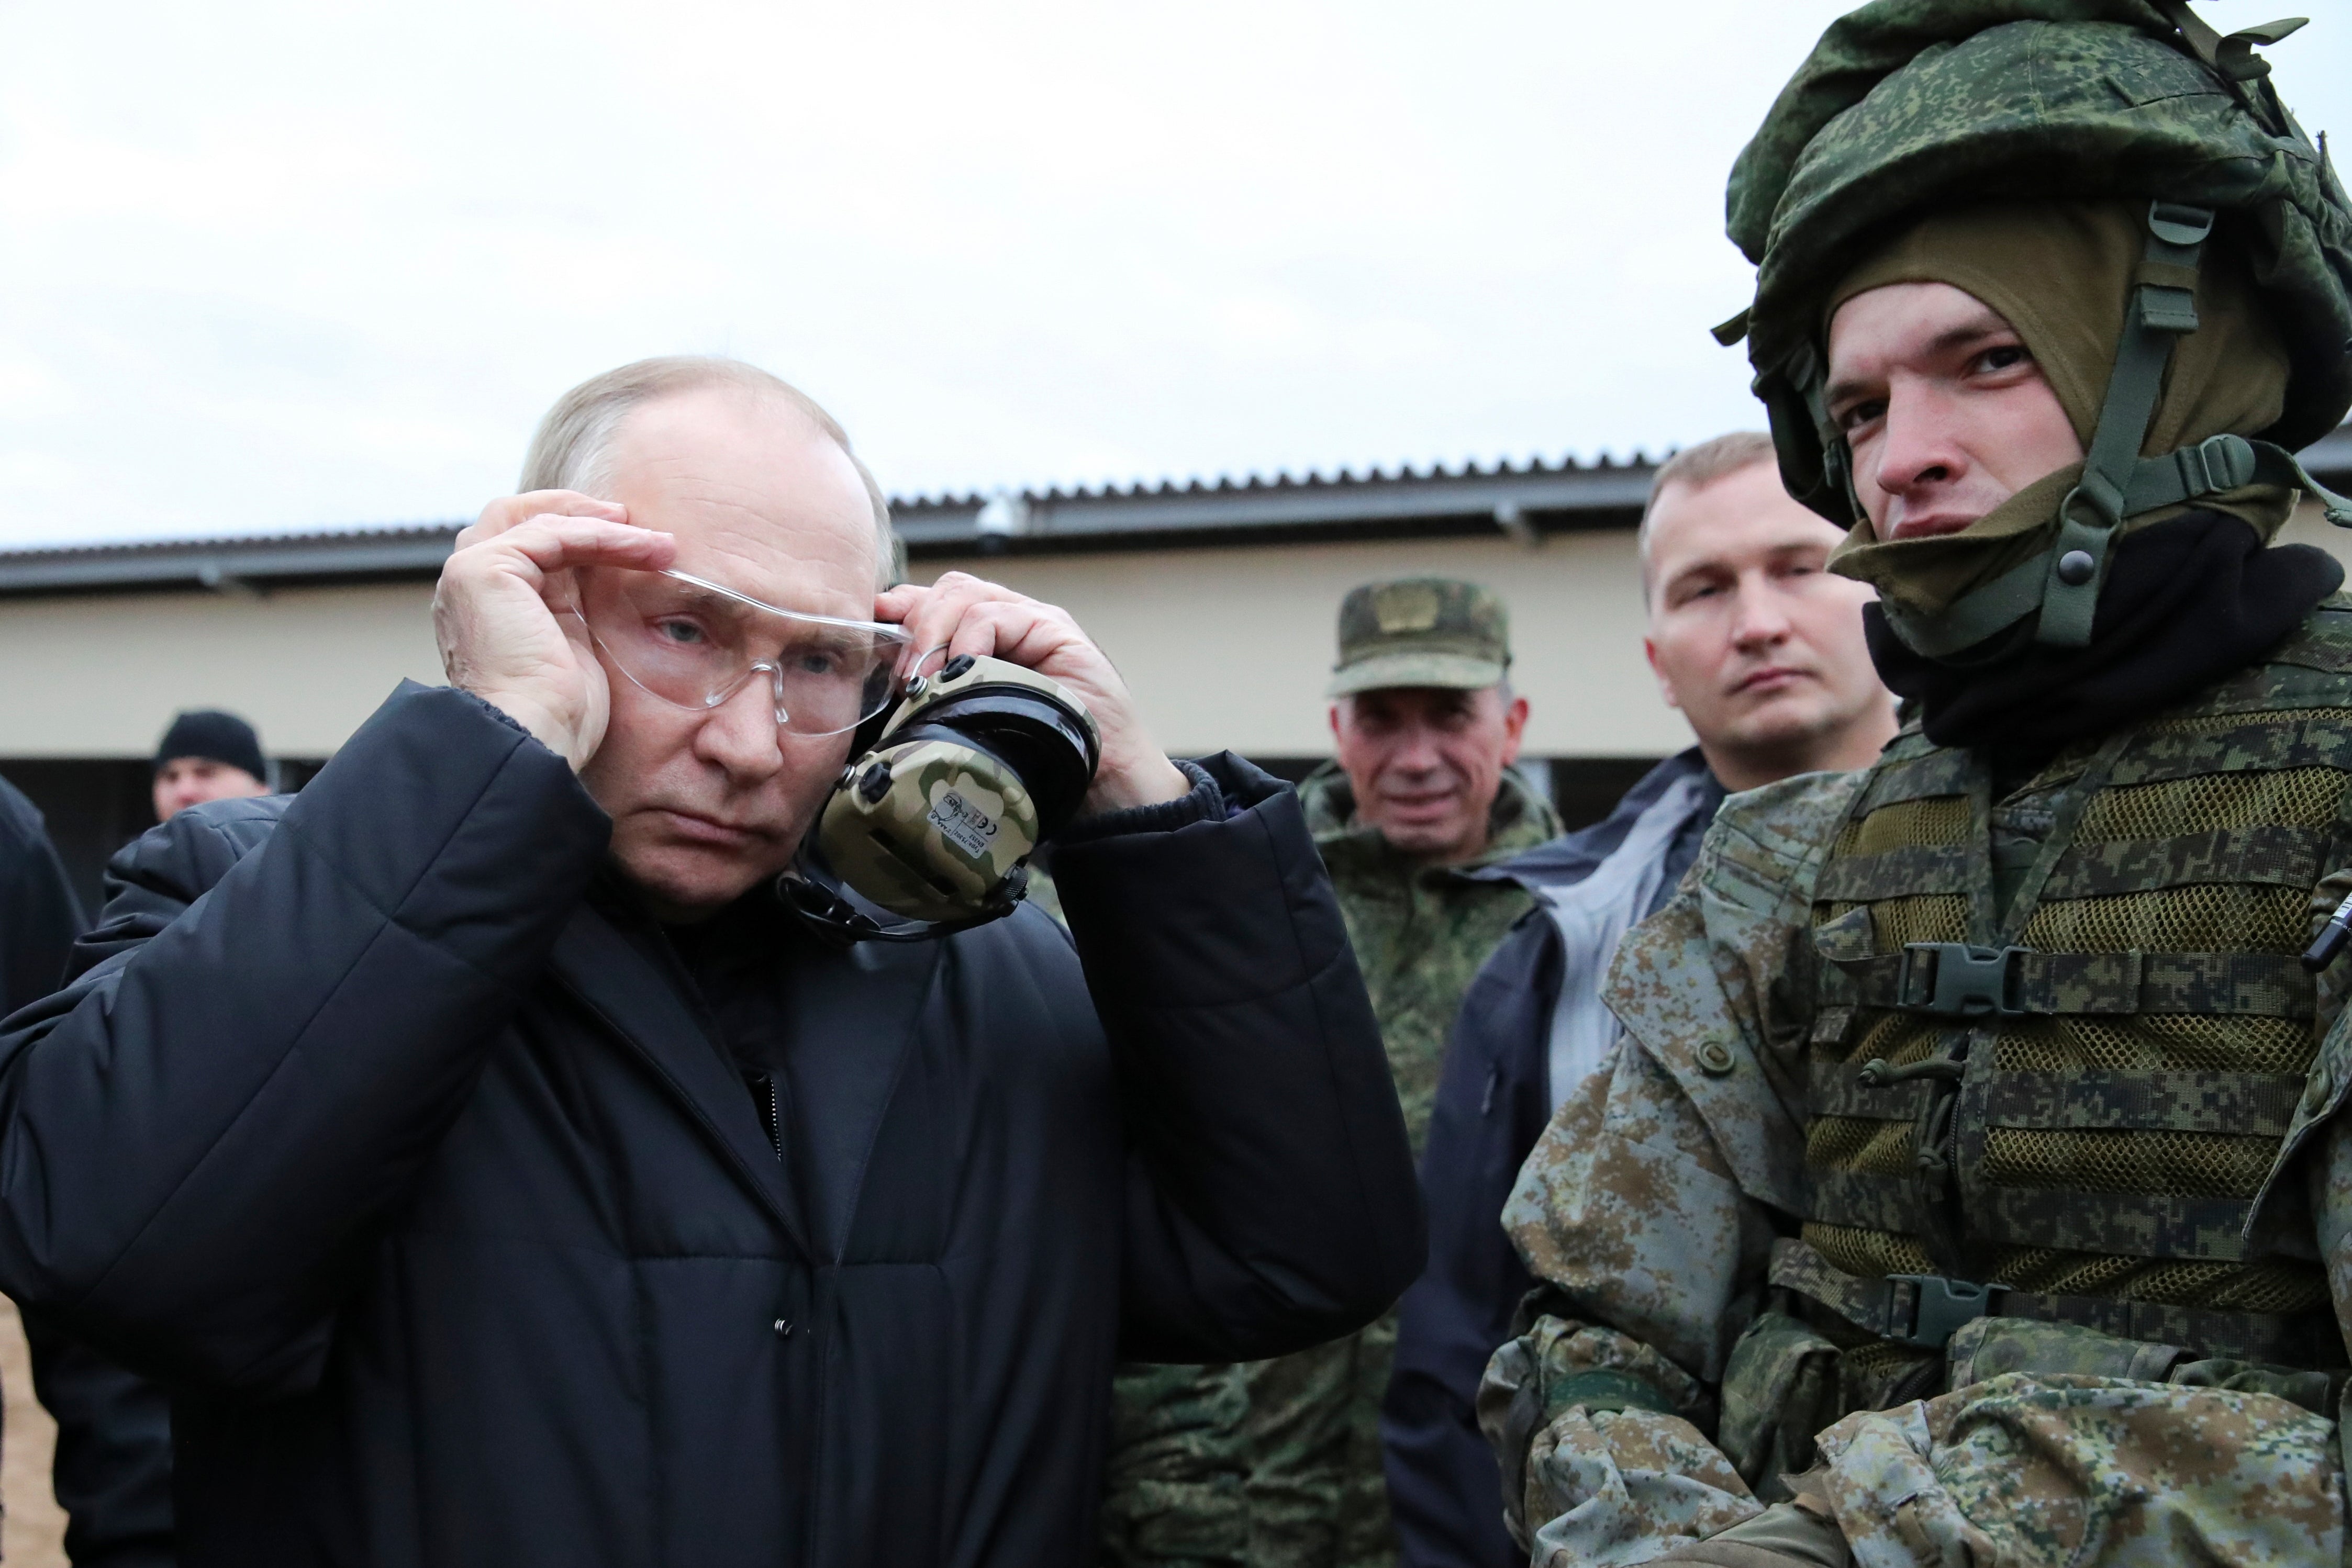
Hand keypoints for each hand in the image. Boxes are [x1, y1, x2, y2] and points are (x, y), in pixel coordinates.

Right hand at [432, 491, 673, 768]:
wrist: (534, 735)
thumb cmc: (559, 713)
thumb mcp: (572, 646)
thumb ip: (573, 606)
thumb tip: (612, 575)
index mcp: (489, 604)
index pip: (528, 544)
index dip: (578, 533)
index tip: (632, 540)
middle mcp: (470, 584)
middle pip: (521, 517)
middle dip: (582, 515)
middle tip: (637, 525)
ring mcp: (470, 572)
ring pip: (542, 522)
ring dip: (607, 528)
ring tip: (659, 544)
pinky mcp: (485, 570)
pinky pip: (552, 534)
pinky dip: (600, 537)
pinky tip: (640, 548)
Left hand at [874, 573, 1190, 814]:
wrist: (1106, 787)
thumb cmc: (1039, 764)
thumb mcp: (971, 728)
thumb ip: (938, 700)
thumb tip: (885, 696)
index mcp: (985, 643)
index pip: (929, 604)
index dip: (895, 611)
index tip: (866, 632)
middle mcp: (1009, 624)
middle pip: (943, 590)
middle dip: (911, 626)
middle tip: (901, 678)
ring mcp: (1034, 623)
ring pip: (964, 594)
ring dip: (933, 633)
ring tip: (924, 680)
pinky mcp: (1056, 631)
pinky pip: (997, 613)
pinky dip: (971, 638)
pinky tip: (964, 672)